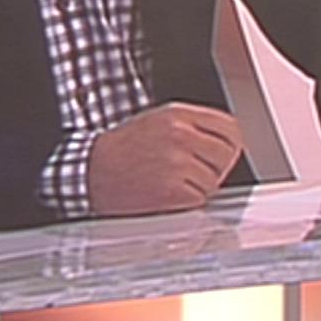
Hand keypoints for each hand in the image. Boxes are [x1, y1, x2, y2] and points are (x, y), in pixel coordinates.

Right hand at [86, 102, 244, 216]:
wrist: (90, 172)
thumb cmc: (122, 151)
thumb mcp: (158, 122)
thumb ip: (193, 127)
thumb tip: (226, 142)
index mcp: (178, 115)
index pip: (230, 128)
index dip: (229, 145)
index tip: (219, 156)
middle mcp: (180, 135)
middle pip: (227, 155)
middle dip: (214, 169)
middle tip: (191, 174)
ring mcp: (177, 163)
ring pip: (214, 181)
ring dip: (198, 188)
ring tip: (171, 183)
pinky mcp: (172, 191)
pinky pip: (199, 200)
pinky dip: (187, 204)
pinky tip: (166, 196)